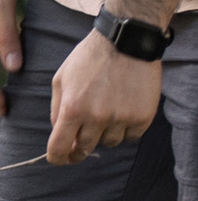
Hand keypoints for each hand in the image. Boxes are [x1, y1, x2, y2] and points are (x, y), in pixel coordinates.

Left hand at [46, 29, 163, 164]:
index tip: (59, 159)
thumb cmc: (89, 59)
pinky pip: (131, 136)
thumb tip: (58, 132)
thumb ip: (57, 109)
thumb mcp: (61, 79)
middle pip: (85, 149)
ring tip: (106, 113)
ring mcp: (122, 118)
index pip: (59, 148)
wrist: (126, 41)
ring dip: (104, 134)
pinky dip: (125, 130)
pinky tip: (123, 112)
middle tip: (80, 141)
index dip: (57, 158)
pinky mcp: (143, 116)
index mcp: (72, 109)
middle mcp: (97, 117)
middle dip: (79, 148)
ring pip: (110, 143)